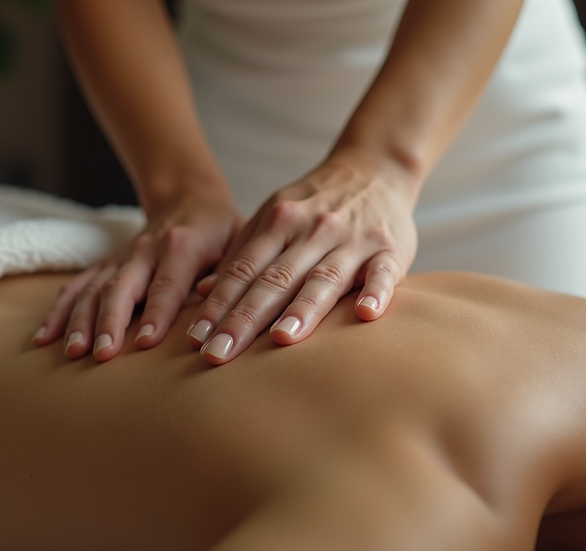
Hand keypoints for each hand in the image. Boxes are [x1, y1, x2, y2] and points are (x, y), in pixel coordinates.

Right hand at [34, 189, 242, 360]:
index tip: (146, 343)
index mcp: (182, 245)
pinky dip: (59, 311)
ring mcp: (121, 258)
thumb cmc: (221, 229)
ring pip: (94, 289)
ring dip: (80, 321)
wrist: (189, 196)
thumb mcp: (239, 242)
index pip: (168, 283)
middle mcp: (145, 250)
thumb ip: (229, 273)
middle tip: (102, 354)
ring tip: (73, 352)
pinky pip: (77, 287)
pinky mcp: (106, 265)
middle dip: (110, 321)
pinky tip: (44, 339)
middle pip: (121, 287)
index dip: (157, 312)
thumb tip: (215, 304)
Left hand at [186, 148, 419, 364]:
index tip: (196, 339)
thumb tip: (203, 292)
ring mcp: (352, 240)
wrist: (374, 168)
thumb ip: (242, 254)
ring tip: (281, 339)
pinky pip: (383, 272)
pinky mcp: (389, 248)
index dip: (218, 305)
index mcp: (278, 223)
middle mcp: (312, 230)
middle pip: (273, 280)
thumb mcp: (273, 217)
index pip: (242, 271)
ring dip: (302, 310)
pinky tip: (366, 314)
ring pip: (323, 278)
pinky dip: (376, 292)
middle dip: (244, 319)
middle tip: (219, 354)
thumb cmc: (315, 205)